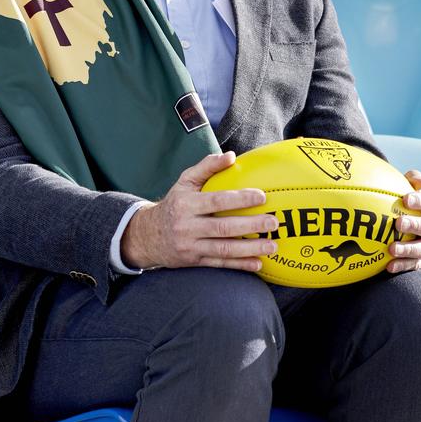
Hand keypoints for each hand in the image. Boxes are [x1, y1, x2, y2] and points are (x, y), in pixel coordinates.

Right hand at [121, 151, 278, 270]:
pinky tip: (257, 263)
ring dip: (250, 249)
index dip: (239, 199)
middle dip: (250, 225)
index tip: (262, 197)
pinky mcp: (194, 262)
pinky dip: (239, 265)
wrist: (147, 236)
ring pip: (223, 249)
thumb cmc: (174, 204)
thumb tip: (231, 156)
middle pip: (223, 227)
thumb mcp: (184, 182)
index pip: (216, 200)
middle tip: (273, 222)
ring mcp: (191, 246)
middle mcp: (187, 226)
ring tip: (272, 245)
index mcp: (186, 204)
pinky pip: (219, 264)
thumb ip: (207, 167)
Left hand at [386, 170, 420, 273]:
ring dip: (407, 249)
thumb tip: (420, 180)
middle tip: (398, 223)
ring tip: (391, 248)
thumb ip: (412, 181)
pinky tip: (388, 266)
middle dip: (415, 225)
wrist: (414, 230)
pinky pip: (413, 265)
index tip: (406, 198)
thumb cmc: (409, 205)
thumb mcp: (411, 191)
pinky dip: (401, 265)